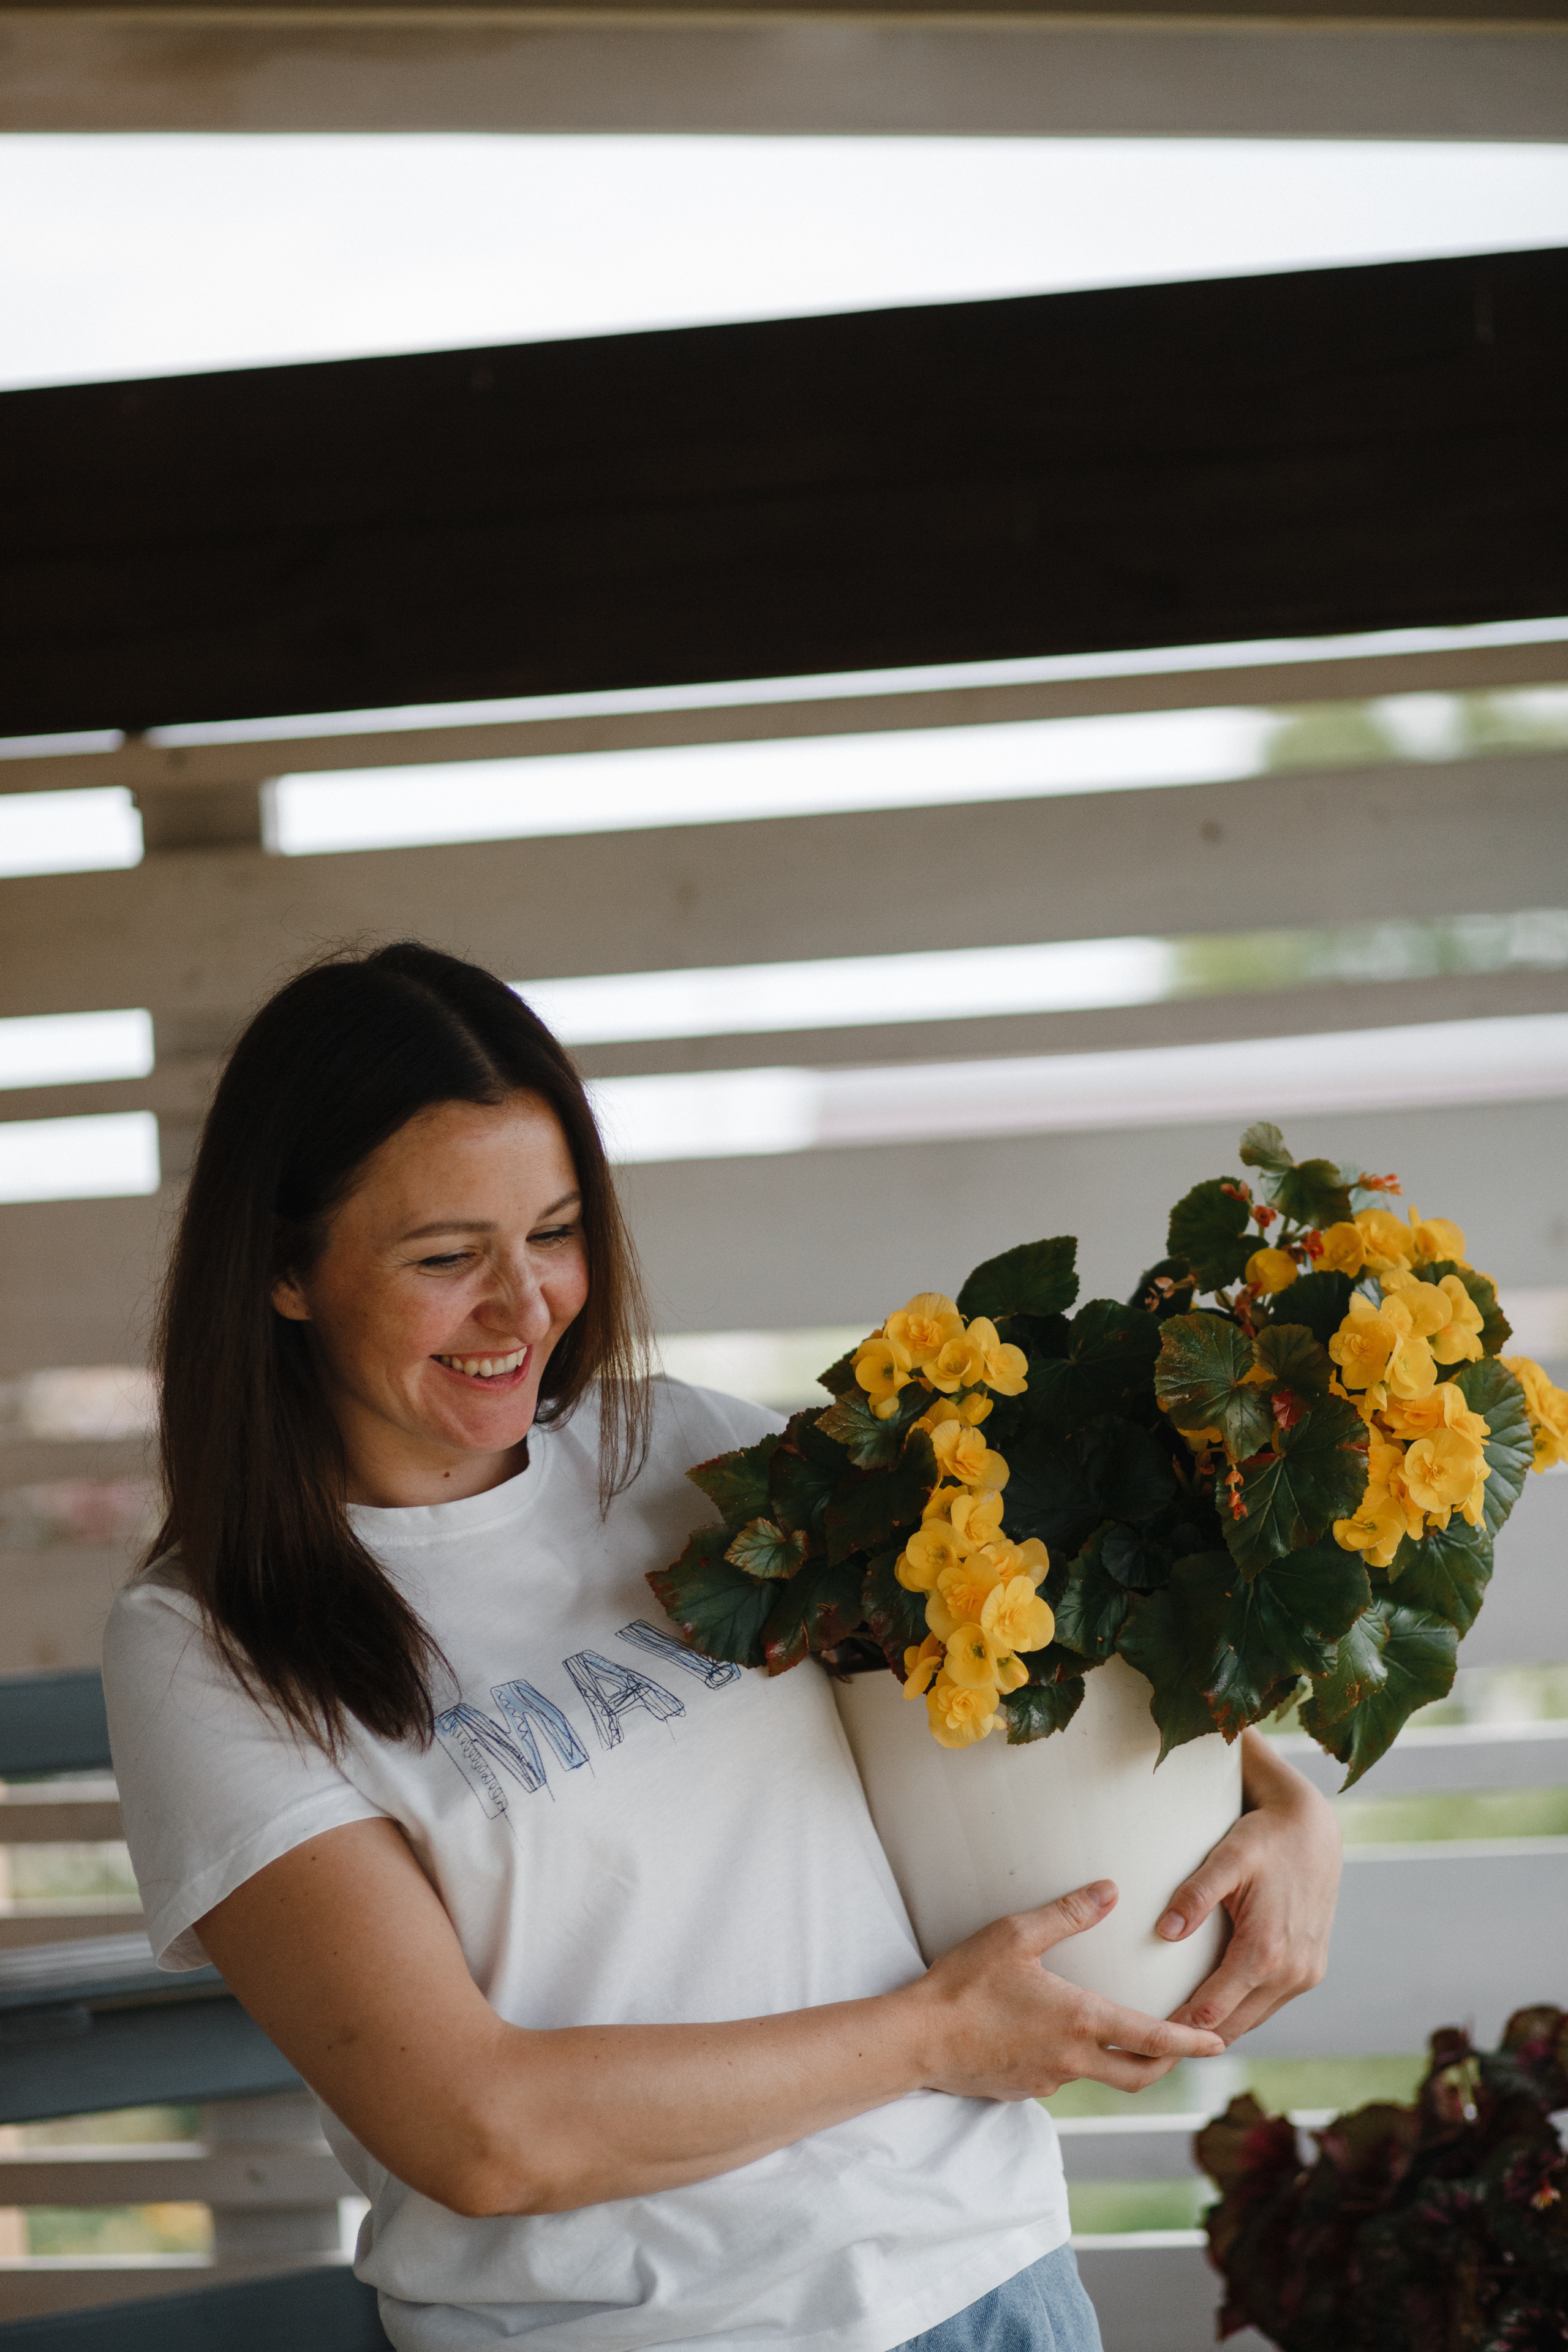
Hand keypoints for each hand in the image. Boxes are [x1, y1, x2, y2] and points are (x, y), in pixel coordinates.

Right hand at [909, 1880, 1226, 2100]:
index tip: (1218, 2043)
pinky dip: (1075, 2062)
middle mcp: (1073, 2059)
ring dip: (1119, 2061)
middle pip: (1139, 2075)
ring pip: (1099, 2076)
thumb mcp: (1015, 1935)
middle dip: (1167, 2064)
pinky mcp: (1024, 2089)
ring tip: (1120, 2035)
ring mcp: (1049, 2080)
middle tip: (1184, 2047)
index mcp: (1079, 2021)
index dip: (1191, 2043)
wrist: (918, 2040)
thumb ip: (1068, 1914)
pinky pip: (1062, 2078)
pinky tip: (1055, 2037)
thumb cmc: (965, 1983)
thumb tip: (1110, 1891)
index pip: (1152, 2040)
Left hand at [1161, 1728, 1341, 2043]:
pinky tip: (1212, 2007)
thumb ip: (1195, 1895)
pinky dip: (1241, 2011)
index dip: (1177, 2028)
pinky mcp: (1310, 1970)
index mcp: (1267, 1951)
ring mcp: (1305, 1975)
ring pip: (1252, 2020)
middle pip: (1232, 2026)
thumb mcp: (1227, 1858)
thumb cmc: (1264, 1839)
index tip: (1142, 2036)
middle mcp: (1291, 1973)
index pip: (1213, 2011)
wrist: (1313, 1830)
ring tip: (1172, 2035)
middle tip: (1149, 2048)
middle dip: (1192, 2040)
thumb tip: (1164, 1931)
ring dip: (1218, 2028)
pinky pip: (1268, 2005)